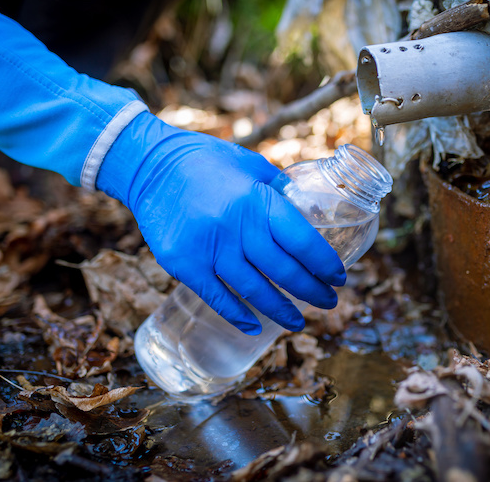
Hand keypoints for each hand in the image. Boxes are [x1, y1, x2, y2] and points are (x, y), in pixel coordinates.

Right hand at [97, 113, 345, 333]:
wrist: (150, 165)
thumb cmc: (207, 161)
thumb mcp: (251, 165)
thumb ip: (279, 191)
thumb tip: (309, 212)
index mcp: (258, 200)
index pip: (302, 241)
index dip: (324, 264)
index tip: (339, 278)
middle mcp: (236, 227)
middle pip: (284, 271)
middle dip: (312, 291)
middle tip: (329, 303)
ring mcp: (208, 248)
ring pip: (255, 290)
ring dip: (281, 311)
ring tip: (299, 322)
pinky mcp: (184, 264)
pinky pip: (217, 298)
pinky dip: (238, 316)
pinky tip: (256, 327)